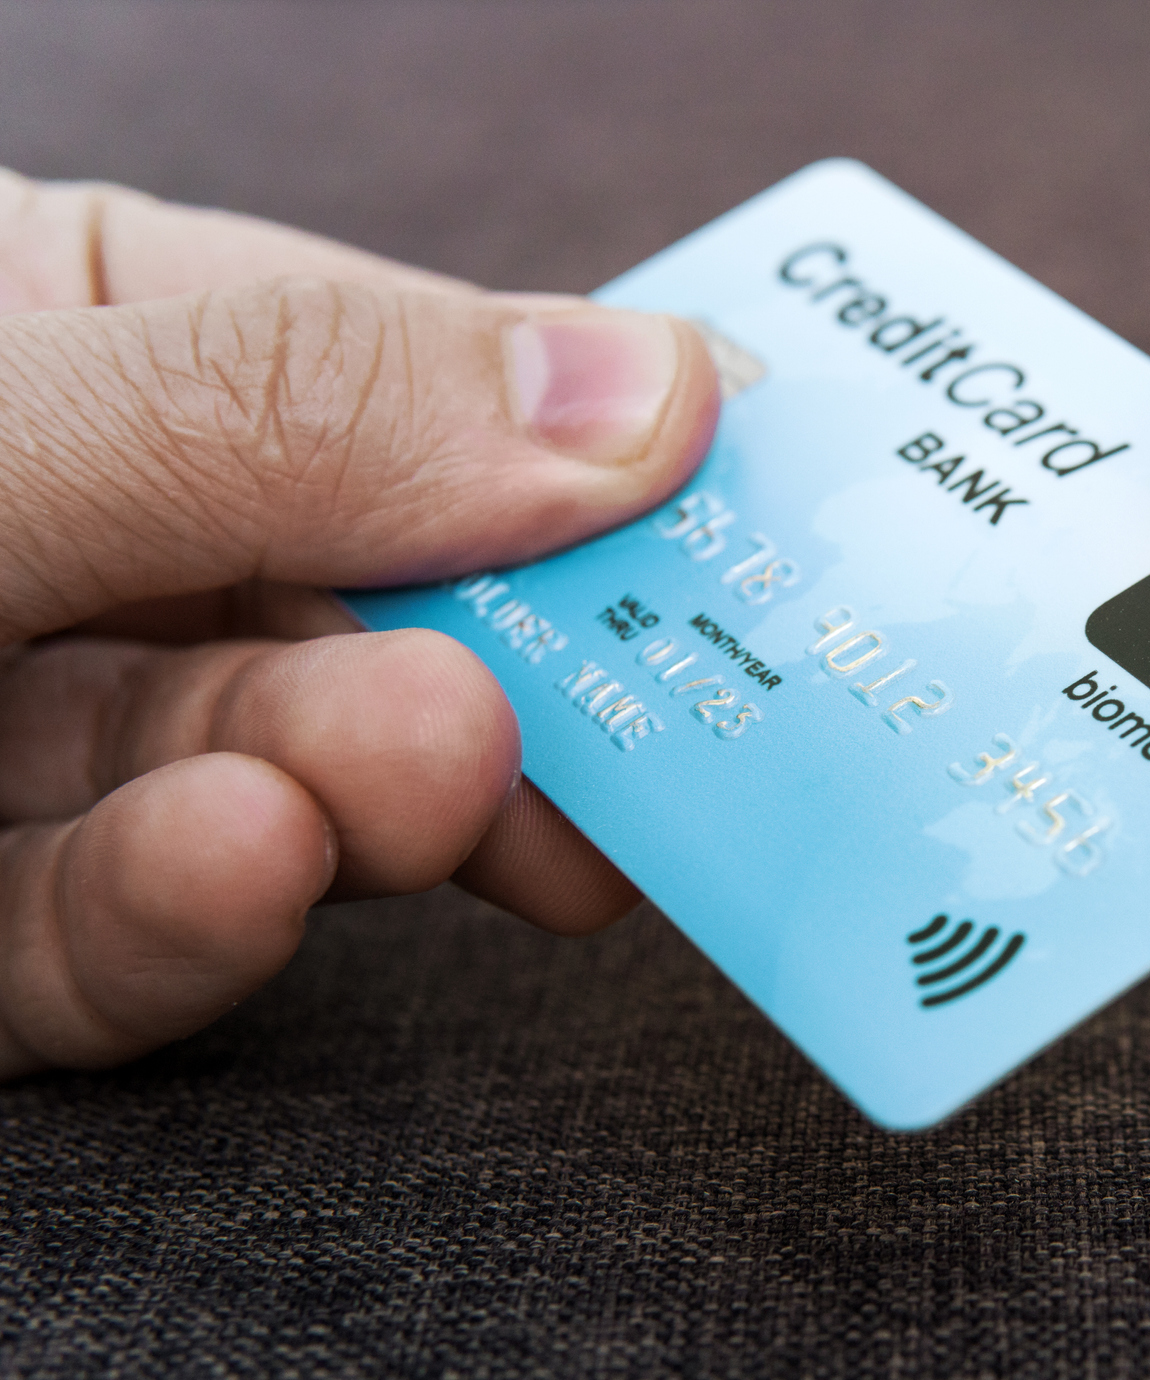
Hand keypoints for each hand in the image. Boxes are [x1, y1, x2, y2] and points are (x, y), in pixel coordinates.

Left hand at [0, 173, 718, 1076]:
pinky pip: (101, 946)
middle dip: (492, 657)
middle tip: (637, 720)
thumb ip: (285, 411)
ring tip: (434, 779)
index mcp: (81, 332)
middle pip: (364, 604)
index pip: (390, 374)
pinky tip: (235, 872)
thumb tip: (644, 395)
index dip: (573, 431)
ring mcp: (8, 738)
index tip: (745, 491)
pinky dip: (179, 931)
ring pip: (256, 786)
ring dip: (357, 798)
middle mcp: (75, 529)